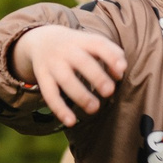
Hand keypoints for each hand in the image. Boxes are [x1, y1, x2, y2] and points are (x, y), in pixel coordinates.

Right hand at [10, 25, 125, 125]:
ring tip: (94, 108)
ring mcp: (53, 64)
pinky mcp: (43, 77)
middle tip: (109, 91)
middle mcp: (66, 50)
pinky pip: (50, 94)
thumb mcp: (90, 43)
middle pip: (82, 61)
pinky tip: (71, 122)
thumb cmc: (75, 46)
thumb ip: (111, 54)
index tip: (122, 69)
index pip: (98, 44)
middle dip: (96, 76)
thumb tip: (120, 73)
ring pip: (66, 79)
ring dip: (81, 95)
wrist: (40, 40)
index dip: (111, 56)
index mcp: (82, 40)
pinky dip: (60, 109)